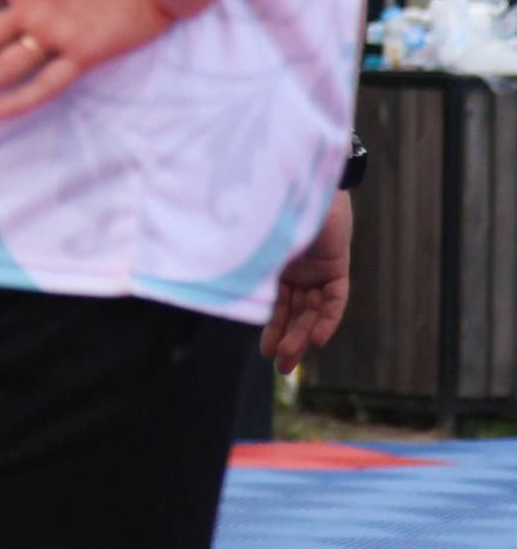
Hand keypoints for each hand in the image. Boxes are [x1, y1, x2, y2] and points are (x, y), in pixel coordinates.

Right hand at [261, 194, 350, 367]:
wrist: (299, 180)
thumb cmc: (266, 207)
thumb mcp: (252, 247)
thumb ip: (244, 269)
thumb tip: (212, 287)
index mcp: (275, 265)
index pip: (276, 305)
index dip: (272, 329)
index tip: (266, 352)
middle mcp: (297, 270)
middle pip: (295, 312)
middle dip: (289, 340)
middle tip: (283, 368)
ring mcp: (317, 269)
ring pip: (313, 310)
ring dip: (303, 334)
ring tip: (293, 357)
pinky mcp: (336, 265)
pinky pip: (335, 299)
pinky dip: (328, 319)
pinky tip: (317, 339)